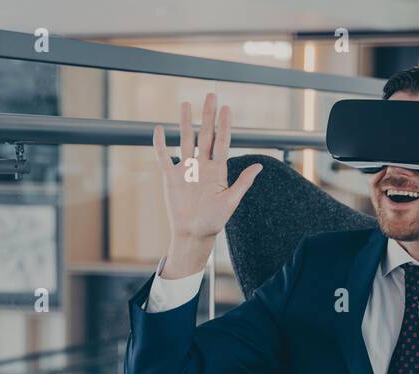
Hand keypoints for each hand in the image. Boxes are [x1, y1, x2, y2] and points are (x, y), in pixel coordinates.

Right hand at [152, 93, 261, 276]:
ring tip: (185, 104)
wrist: (193, 234)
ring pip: (185, 140)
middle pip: (205, 135)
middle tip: (211, 95)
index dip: (224, 125)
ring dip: (186, 122)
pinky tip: (159, 129)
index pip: (222, 142)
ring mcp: (186, 169)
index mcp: (218, 170)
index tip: (227, 108)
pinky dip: (160, 144)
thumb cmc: (213, 221)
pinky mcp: (171, 177)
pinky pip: (164, 157)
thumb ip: (243, 183)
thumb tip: (259, 166)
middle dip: (208, 115)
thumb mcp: (230, 201)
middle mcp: (202, 165)